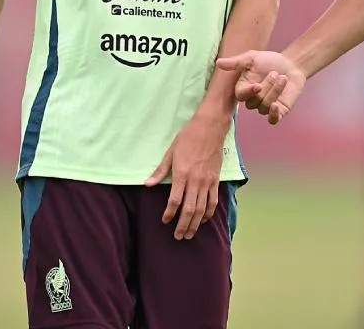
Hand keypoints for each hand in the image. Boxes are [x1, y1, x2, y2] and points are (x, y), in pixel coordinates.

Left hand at [145, 113, 227, 239]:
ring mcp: (207, 181)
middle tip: (179, 236)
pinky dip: (209, 212)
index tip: (164, 221)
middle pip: (189, 209)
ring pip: (202, 208)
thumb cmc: (188, 137)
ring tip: (190, 234)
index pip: (175, 200)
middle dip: (183, 225)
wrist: (211, 127)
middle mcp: (195, 180)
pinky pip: (213, 200)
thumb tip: (148, 184)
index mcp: (182, 174)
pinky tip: (204, 219)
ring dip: (196, 223)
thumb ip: (160, 171)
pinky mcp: (216, 179)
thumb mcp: (171, 152)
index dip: (169, 213)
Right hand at [216, 50, 305, 124]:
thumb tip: (218, 63)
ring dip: (274, 92)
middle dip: (266, 87)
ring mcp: (265, 106)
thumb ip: (236, 62)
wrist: (290, 64)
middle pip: (254, 101)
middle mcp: (253, 99)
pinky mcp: (279, 111)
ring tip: (283, 77)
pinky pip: (273, 120)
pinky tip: (276, 106)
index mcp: (244, 87)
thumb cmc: (269, 60)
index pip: (241, 95)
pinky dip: (273, 115)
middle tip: (274, 73)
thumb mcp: (252, 58)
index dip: (248, 92)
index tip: (258, 86)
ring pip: (264, 107)